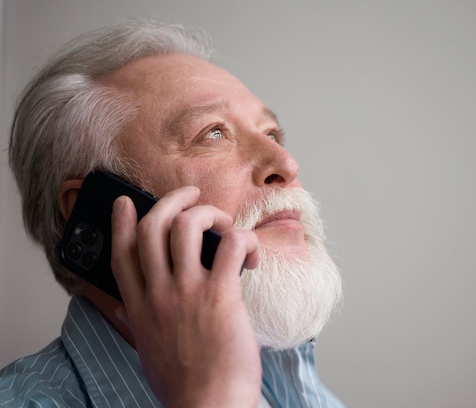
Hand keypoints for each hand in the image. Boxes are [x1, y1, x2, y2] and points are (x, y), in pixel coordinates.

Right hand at [110, 186, 260, 407]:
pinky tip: (250, 256)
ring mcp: (187, 291)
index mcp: (139, 307)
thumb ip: (133, 324)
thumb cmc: (184, 385)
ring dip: (209, 213)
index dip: (122, 222)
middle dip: (173, 201)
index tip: (126, 203)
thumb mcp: (146, 351)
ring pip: (187, 225)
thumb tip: (118, 309)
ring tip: (225, 223)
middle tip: (192, 195)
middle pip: (154, 227)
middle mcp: (159, 293)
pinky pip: (230, 245)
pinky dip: (243, 240)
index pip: (122, 253)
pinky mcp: (220, 294)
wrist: (208, 406)